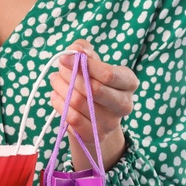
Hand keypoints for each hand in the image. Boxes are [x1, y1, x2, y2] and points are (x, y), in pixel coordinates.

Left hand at [48, 39, 136, 170]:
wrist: (96, 117)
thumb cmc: (95, 83)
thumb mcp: (93, 63)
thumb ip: (84, 50)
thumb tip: (75, 49)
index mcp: (129, 82)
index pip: (108, 74)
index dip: (83, 64)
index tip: (64, 57)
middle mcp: (124, 104)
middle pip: (93, 89)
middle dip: (70, 76)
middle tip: (59, 70)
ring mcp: (110, 123)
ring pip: (79, 102)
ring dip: (61, 88)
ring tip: (55, 80)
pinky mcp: (95, 136)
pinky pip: (72, 118)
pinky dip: (59, 104)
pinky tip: (56, 95)